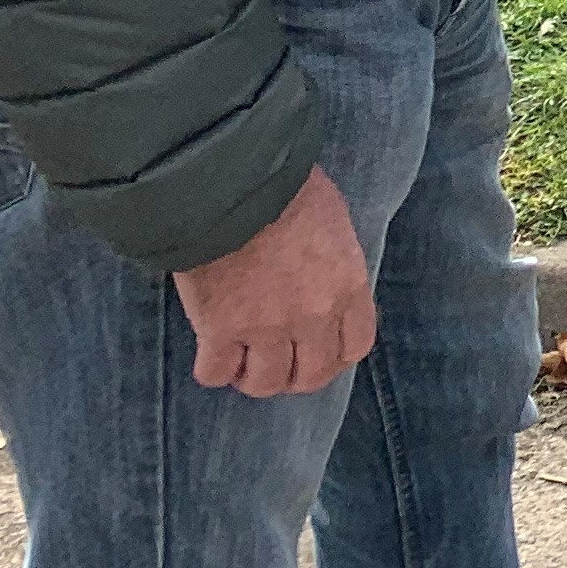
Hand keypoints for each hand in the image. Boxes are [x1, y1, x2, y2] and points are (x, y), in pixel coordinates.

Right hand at [174, 167, 375, 397]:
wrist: (238, 184)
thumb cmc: (289, 190)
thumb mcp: (333, 223)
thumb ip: (333, 266)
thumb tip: (322, 285)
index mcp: (347, 288)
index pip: (354, 347)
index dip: (333, 356)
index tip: (315, 349)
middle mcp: (313, 316)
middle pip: (310, 376)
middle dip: (293, 375)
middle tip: (275, 360)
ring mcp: (267, 327)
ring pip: (264, 383)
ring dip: (252, 376)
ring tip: (241, 359)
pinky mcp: (220, 330)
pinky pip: (216, 373)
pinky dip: (214, 368)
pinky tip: (212, 350)